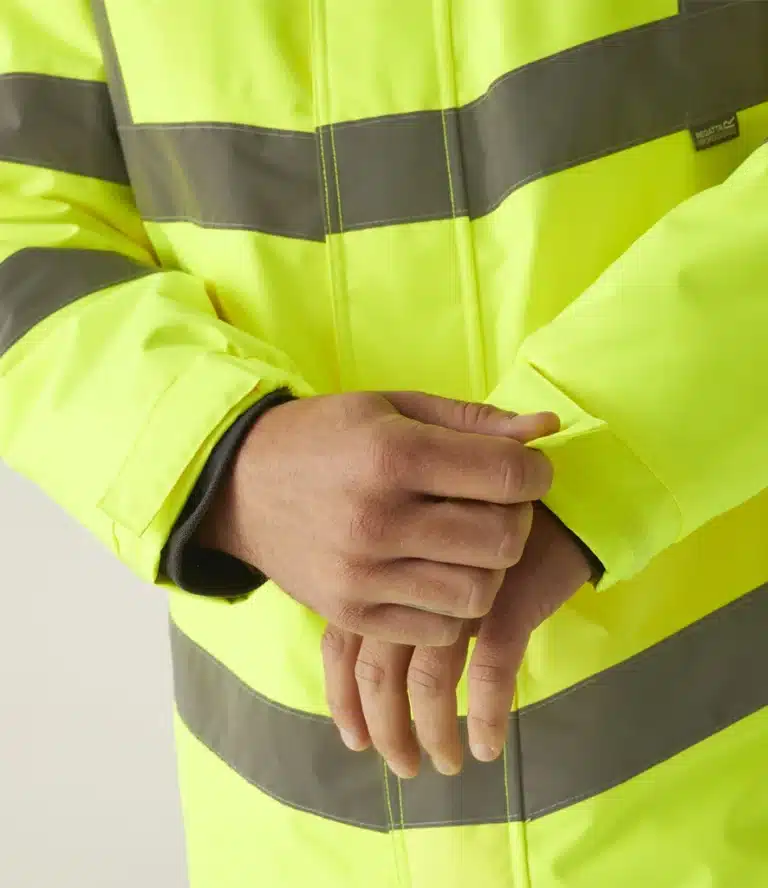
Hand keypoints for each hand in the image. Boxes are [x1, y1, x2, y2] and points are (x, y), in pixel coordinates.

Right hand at [199, 391, 557, 645]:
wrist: (240, 486)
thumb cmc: (326, 437)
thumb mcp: (393, 408)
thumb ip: (472, 421)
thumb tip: (547, 430)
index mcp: (393, 455)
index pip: (507, 477)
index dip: (535, 473)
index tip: (527, 471)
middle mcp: (379, 520)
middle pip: (502, 542)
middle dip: (516, 521)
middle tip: (497, 507)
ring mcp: (362, 576)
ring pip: (477, 593)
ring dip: (486, 568)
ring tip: (465, 542)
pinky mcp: (351, 615)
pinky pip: (439, 629)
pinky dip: (452, 605)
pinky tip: (435, 572)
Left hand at [322, 505, 592, 775]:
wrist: (551, 486)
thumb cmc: (484, 519)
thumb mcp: (427, 551)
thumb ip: (393, 593)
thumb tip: (368, 665)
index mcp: (383, 571)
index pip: (341, 644)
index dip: (344, 698)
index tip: (353, 737)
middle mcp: (411, 582)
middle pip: (378, 672)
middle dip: (386, 728)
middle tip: (402, 766)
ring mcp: (458, 591)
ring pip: (431, 683)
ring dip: (434, 732)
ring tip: (448, 764)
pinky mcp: (507, 599)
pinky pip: (492, 671)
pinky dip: (488, 715)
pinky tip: (489, 746)